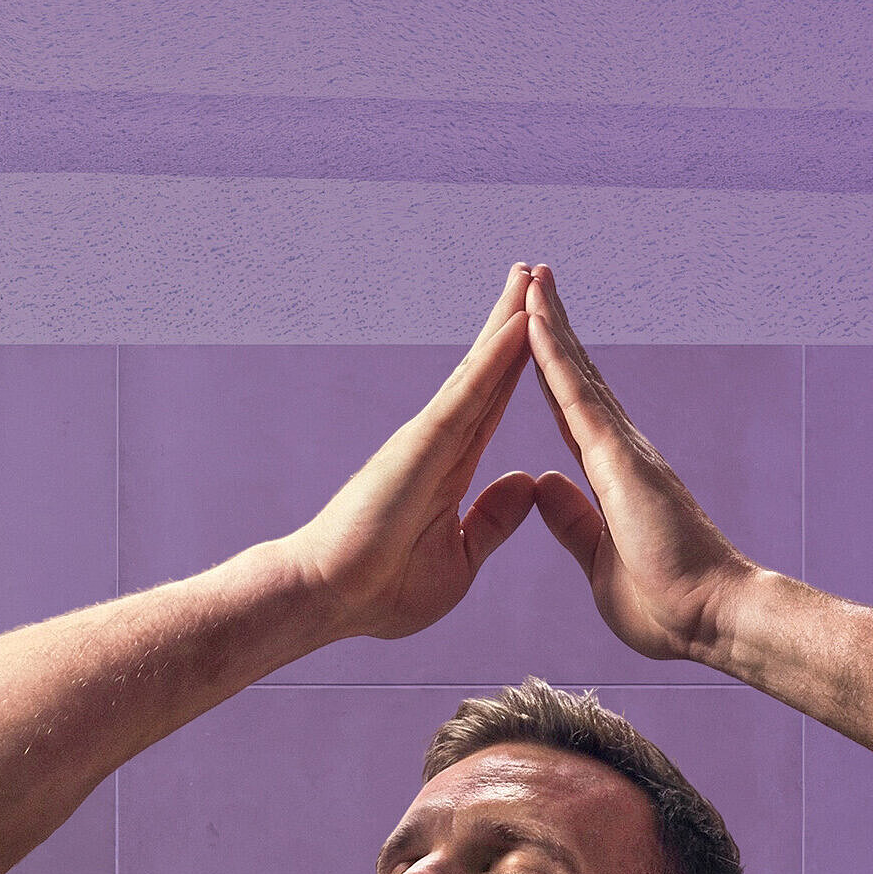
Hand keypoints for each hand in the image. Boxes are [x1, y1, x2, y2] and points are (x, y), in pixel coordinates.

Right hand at [280, 267, 549, 641]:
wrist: (331, 600)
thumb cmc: (382, 589)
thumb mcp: (459, 557)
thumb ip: (491, 521)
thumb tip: (523, 485)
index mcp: (451, 465)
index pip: (495, 404)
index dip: (520, 364)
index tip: (542, 326)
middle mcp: (440, 441)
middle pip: (487, 371)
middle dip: (513, 322)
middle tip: (535, 273)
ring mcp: (428, 438)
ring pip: (478, 370)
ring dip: (505, 322)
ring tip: (529, 276)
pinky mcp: (420, 446)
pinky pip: (466, 395)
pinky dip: (492, 361)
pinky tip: (517, 327)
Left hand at [515, 265, 758, 662]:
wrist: (712, 619)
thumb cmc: (668, 607)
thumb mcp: (598, 562)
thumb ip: (572, 522)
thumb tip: (544, 484)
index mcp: (611, 478)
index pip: (570, 413)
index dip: (548, 374)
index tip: (532, 337)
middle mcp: (620, 451)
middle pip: (575, 378)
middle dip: (553, 330)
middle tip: (534, 282)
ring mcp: (622, 449)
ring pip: (576, 372)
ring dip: (551, 324)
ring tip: (532, 278)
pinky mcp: (618, 457)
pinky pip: (575, 394)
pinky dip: (553, 354)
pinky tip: (534, 318)